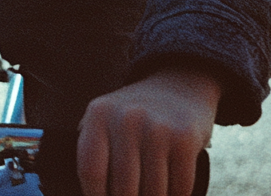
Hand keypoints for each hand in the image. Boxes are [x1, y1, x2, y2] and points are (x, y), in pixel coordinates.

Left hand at [76, 65, 220, 195]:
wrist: (179, 85)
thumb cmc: (134, 116)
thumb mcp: (105, 119)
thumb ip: (92, 150)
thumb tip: (85, 194)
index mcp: (99, 114)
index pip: (90, 172)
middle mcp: (127, 119)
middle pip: (122, 189)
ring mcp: (158, 128)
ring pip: (153, 193)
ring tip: (147, 193)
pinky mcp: (185, 139)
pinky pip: (180, 188)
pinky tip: (171, 192)